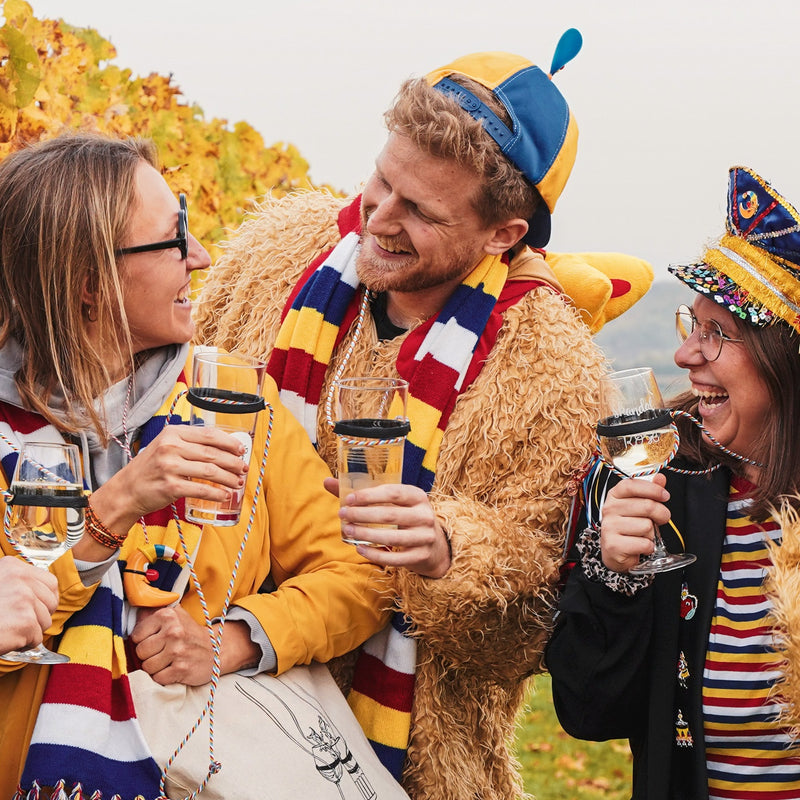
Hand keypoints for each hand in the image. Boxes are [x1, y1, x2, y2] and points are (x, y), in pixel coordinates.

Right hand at [0, 556, 58, 652]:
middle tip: (18, 624)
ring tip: (6, 630)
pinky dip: (22, 645)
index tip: (37, 609)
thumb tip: (42, 594)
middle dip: (39, 617)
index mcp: (12, 567)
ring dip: (29, 632)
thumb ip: (14, 585)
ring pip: (45, 621)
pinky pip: (36, 638)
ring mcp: (24, 599)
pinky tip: (5, 640)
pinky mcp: (25, 621)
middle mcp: (21, 579)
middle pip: (51, 602)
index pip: (50, 582)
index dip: (46, 599)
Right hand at [74, 425, 247, 558]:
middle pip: (213, 454)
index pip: (209, 435)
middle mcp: (171, 447)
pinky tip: (224, 495)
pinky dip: (216, 493)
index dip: (229, 443)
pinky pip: (201, 490)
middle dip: (233, 462)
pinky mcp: (170, 487)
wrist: (126, 491)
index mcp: (173, 433)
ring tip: (237, 482)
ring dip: (229, 478)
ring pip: (210, 472)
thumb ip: (189, 443)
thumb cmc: (150, 469)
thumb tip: (223, 448)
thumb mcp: (166, 446)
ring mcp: (170, 467)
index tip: (241, 449)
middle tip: (244, 468)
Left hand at [130, 607, 259, 685]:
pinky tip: (173, 669)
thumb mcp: (176, 616)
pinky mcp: (181, 669)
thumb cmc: (190, 634)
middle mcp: (173, 631)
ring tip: (168, 661)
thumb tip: (132, 611)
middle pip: (140, 652)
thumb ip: (153, 613)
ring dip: (155, 668)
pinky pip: (157, 678)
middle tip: (163, 652)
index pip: (137, 635)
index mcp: (168, 615)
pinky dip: (163, 677)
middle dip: (149, 655)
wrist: (216, 650)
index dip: (144, 641)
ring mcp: (178, 651)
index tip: (156, 641)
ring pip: (147, 667)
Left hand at [325, 477, 450, 577]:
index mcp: (417, 496)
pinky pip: (396, 558)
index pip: (393, 492)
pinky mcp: (421, 556)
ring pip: (393, 537)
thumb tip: (327, 481)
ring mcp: (425, 537)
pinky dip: (376, 554)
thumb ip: (362, 493)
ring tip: (348, 531)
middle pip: (391, 514)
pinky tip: (359, 549)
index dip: (369, 495)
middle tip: (343, 515)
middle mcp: (424, 515)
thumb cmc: (404, 517)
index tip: (349, 499)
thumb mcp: (392, 502)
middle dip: (363, 515)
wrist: (434, 545)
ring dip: (367, 534)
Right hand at [599, 473, 670, 572]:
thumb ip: (650, 491)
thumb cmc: (630, 527)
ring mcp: (609, 527)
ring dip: (652, 533)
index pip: (632, 485)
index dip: (652, 489)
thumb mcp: (640, 506)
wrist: (616, 552)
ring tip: (643, 535)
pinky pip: (644, 543)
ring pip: (646, 526)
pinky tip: (640, 545)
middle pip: (646, 505)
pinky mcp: (614, 545)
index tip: (665, 495)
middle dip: (661, 514)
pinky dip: (648, 547)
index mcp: (614, 496)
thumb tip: (660, 477)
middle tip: (659, 520)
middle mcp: (609, 509)